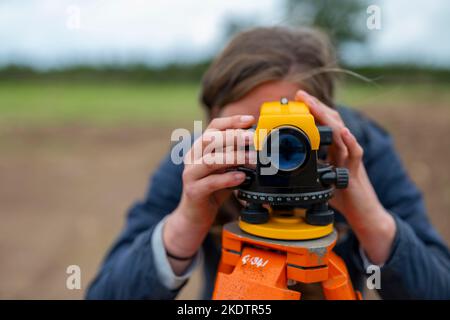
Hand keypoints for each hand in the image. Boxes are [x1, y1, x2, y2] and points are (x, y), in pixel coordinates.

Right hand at [164, 115, 254, 273]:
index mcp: (200, 148)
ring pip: (210, 160)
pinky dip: (227, 178)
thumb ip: (236, 156)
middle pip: (210, 139)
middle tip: (253, 138)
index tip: (250, 120)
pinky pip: (211, 182)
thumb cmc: (213, 190)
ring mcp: (191, 174)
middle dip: (233, 136)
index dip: (232, 121)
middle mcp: (192, 157)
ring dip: (234, 157)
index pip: (214, 127)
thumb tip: (258, 144)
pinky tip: (241, 178)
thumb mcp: (225, 168)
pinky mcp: (193, 191)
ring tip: (252, 158)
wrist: (195, 216)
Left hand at [295, 90, 395, 264]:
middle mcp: (343, 150)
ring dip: (327, 118)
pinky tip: (343, 132)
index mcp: (334, 150)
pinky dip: (350, 142)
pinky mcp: (356, 172)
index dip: (312, 111)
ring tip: (314, 105)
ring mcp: (350, 159)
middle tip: (301, 95)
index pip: (323, 125)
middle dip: (316, 107)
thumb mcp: (321, 178)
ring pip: (341, 133)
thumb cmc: (343, 196)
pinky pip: (355, 154)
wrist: (364, 214)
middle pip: (332, 122)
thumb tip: (290, 162)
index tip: (297, 100)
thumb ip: (311, 167)